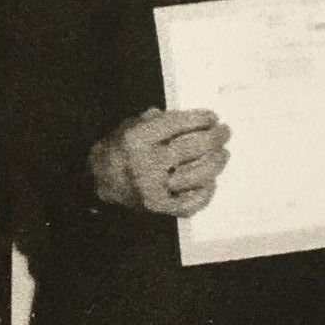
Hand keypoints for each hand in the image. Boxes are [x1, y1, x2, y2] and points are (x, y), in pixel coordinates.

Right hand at [88, 108, 229, 215]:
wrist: (100, 181)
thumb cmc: (121, 149)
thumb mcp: (131, 125)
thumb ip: (159, 120)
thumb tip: (195, 119)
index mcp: (137, 138)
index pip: (178, 124)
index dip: (201, 119)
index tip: (213, 117)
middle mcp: (145, 163)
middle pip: (192, 147)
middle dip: (215, 137)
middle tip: (225, 132)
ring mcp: (152, 188)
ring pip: (197, 175)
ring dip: (216, 163)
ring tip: (223, 154)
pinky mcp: (158, 207)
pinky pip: (189, 203)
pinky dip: (204, 193)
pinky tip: (210, 182)